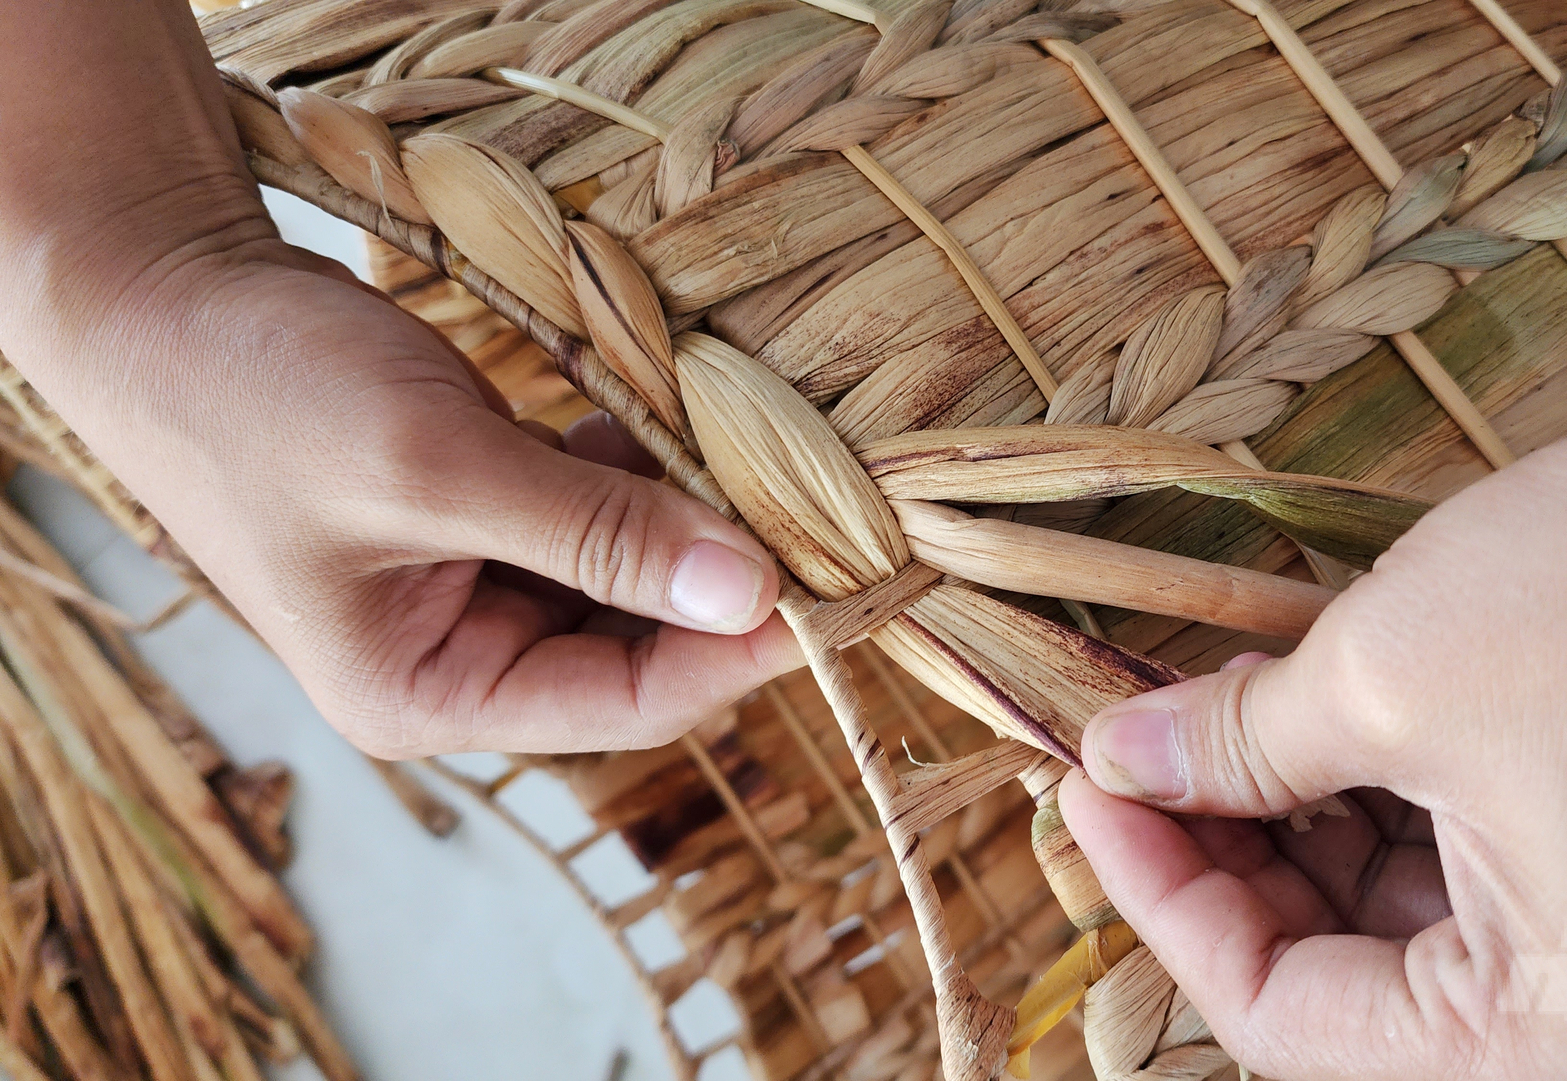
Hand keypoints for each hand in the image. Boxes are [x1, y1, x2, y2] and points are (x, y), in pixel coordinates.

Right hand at [0, 0, 802, 757]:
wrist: (167, 298)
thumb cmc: (262, 395)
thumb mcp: (432, 465)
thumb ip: (593, 531)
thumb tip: (749, 589)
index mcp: (428, 695)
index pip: (629, 702)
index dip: (738, 649)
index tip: (835, 582)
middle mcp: (462, 659)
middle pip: (642, 647)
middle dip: (726, 583)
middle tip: (828, 511)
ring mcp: (478, 586)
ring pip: (632, 576)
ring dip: (695, 521)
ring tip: (773, 460)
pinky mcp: (491, 515)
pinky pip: (601, 512)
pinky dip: (647, 472)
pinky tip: (687, 422)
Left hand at [1059, 176, 1566, 1079]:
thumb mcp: (1392, 673)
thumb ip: (1234, 745)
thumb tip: (1122, 763)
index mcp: (1557, 1051)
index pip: (1283, 1022)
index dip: (1161, 897)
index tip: (1086, 784)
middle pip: (1336, 976)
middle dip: (1221, 846)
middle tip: (1131, 739)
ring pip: (1392, 912)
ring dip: (1287, 808)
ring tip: (1204, 704)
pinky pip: (1463, 858)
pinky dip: (1372, 786)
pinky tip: (1301, 702)